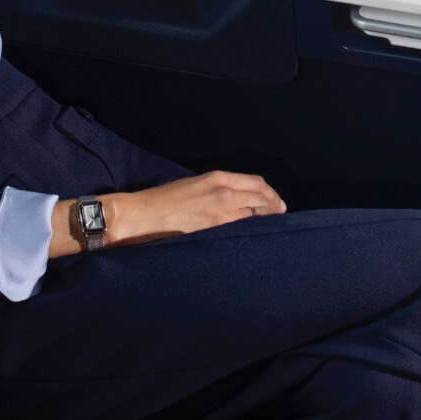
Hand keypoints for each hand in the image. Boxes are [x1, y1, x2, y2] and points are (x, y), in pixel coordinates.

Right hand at [48, 170, 286, 257]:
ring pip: (255, 218)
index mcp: (219, 178)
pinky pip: (241, 232)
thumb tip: (234, 200)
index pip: (257, 184)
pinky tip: (251, 241)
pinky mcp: (215, 233)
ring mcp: (222, 215)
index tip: (278, 203)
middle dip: (274, 209)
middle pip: (263, 200)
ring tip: (268, 231)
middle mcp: (226, 193)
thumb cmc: (162, 200)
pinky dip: (250, 234)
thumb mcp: (193, 184)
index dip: (271, 194)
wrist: (141, 215)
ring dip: (264, 223)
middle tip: (279, 218)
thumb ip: (216, 190)